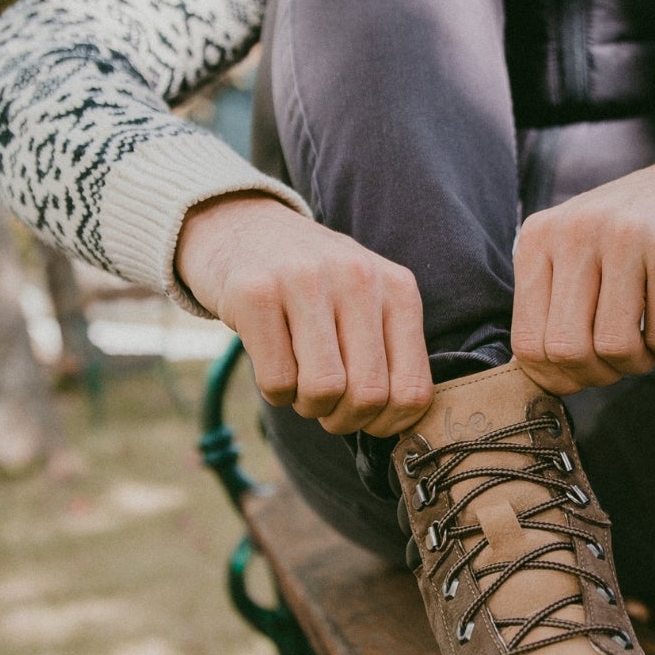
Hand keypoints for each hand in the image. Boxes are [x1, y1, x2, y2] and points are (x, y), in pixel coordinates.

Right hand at [176, 195, 432, 436]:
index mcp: (397, 287)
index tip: (365, 418)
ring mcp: (305, 281)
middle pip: (368, 396)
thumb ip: (389, 352)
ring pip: (323, 391)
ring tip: (300, 382)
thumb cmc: (313, 283)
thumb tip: (399, 427)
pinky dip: (275, 392)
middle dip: (343, 419)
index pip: (412, 390)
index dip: (387, 424)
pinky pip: (277, 381)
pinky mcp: (255, 293)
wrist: (242, 227)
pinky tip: (273, 361)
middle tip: (326, 405)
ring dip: (308, 406)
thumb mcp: (366, 300)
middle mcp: (358, 278)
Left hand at [510, 151, 654, 394]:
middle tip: (621, 362)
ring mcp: (626, 240)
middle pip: (566, 349)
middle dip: (597, 373)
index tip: (584, 371)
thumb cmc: (642, 229)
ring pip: (614, 348)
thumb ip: (553, 303)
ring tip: (650, 343)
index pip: (527, 340)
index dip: (557, 375)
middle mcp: (576, 231)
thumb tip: (544, 378)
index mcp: (540, 236)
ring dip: (637, 362)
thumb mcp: (580, 248)